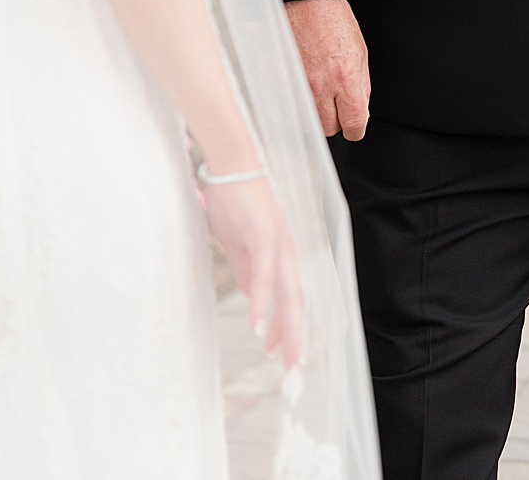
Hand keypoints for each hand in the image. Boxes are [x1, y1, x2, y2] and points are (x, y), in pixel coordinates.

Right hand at [201, 174, 306, 365]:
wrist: (229, 163)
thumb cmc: (234, 201)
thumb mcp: (239, 244)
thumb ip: (247, 268)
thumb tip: (252, 295)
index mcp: (282, 251)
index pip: (291, 296)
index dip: (290, 325)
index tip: (285, 354)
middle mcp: (288, 248)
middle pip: (298, 298)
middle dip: (297, 334)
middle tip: (296, 366)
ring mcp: (279, 241)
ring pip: (288, 291)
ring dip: (285, 325)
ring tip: (282, 355)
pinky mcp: (263, 234)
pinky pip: (263, 275)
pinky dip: (262, 302)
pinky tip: (258, 326)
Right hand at [285, 0, 369, 139]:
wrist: (305, 2)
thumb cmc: (334, 21)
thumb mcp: (360, 52)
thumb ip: (362, 85)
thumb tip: (360, 111)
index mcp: (345, 77)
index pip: (354, 122)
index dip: (357, 128)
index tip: (356, 126)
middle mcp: (319, 85)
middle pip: (328, 128)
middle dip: (336, 120)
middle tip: (337, 104)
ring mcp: (297, 85)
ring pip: (308, 121)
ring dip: (315, 113)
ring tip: (320, 92)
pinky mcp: (279, 82)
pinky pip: (289, 107)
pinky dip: (298, 104)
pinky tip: (304, 87)